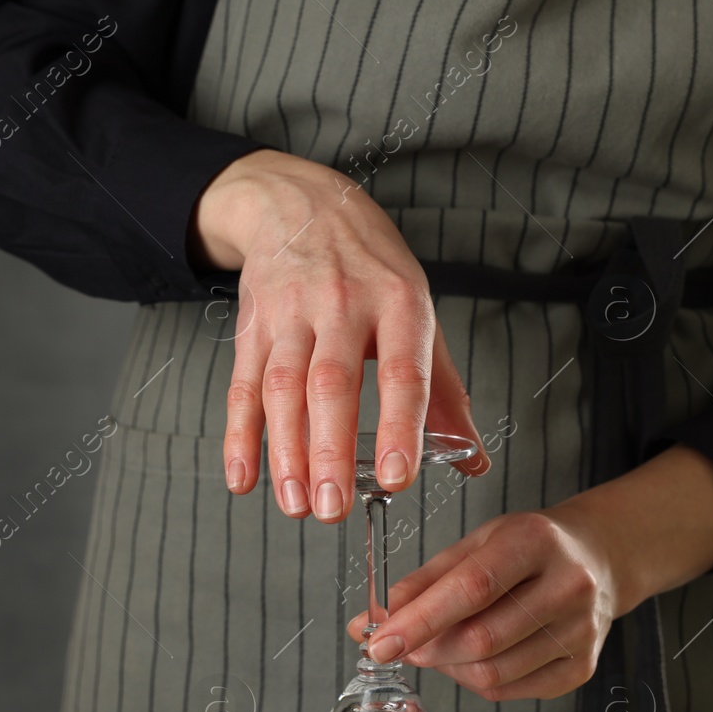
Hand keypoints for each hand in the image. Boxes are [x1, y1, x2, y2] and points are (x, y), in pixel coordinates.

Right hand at [194, 149, 487, 522]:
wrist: (300, 203)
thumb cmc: (370, 267)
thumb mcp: (419, 312)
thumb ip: (444, 391)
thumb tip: (473, 459)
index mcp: (398, 304)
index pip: (401, 371)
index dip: (401, 426)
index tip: (397, 476)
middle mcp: (343, 305)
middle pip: (331, 385)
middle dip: (330, 452)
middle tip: (333, 508)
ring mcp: (292, 314)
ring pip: (283, 388)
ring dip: (285, 452)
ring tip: (296, 503)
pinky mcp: (253, 326)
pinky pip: (242, 385)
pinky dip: (239, 436)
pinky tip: (243, 476)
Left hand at [346, 509, 619, 700]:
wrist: (600, 558)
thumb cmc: (531, 547)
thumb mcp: (478, 543)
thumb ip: (424, 582)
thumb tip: (369, 624)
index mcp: (536, 542)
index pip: (472, 589)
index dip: (419, 621)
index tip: (378, 643)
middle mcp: (568, 586)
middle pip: (480, 640)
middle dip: (428, 649)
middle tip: (403, 645)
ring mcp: (581, 632)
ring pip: (492, 672)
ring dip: (449, 667)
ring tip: (442, 646)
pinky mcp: (582, 667)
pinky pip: (510, 690)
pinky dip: (477, 680)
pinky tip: (474, 657)